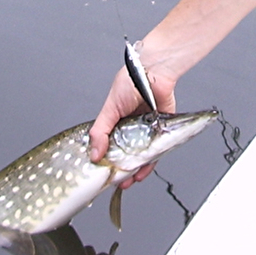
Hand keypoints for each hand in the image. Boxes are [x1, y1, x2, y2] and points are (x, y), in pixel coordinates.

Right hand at [87, 53, 178, 187]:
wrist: (154, 73)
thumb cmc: (130, 83)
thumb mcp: (109, 109)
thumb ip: (100, 131)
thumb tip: (94, 154)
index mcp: (117, 122)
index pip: (110, 146)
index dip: (107, 160)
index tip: (103, 173)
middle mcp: (131, 128)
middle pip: (126, 154)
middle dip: (120, 170)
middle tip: (116, 181)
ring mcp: (146, 131)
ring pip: (141, 156)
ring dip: (135, 171)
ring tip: (128, 182)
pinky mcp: (161, 131)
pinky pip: (156, 152)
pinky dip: (149, 164)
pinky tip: (142, 172)